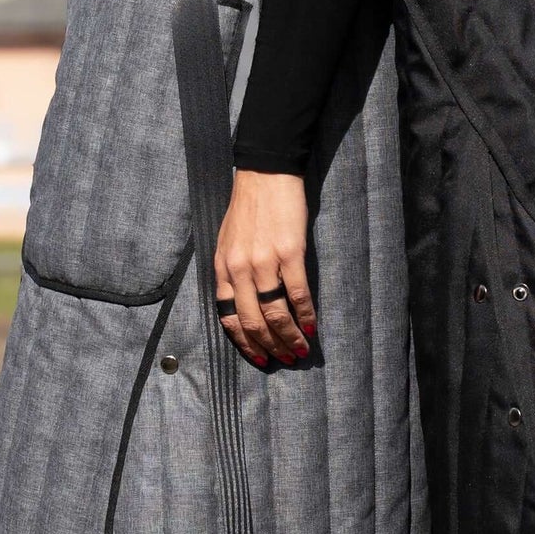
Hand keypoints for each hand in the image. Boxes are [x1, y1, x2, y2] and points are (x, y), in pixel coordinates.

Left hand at [214, 170, 315, 366]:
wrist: (265, 174)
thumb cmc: (247, 208)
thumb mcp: (227, 242)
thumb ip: (232, 272)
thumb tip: (244, 303)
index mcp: (222, 268)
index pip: (229, 317)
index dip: (245, 343)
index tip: (259, 357)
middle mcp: (239, 269)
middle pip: (253, 321)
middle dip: (270, 347)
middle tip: (285, 359)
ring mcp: (264, 262)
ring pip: (275, 313)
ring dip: (290, 337)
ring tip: (301, 350)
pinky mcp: (289, 252)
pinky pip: (297, 293)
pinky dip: (306, 314)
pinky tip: (312, 325)